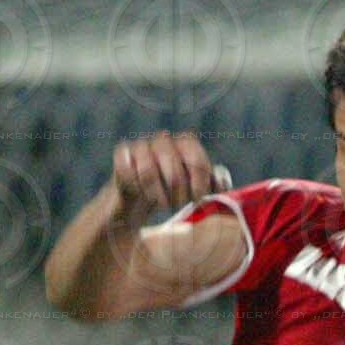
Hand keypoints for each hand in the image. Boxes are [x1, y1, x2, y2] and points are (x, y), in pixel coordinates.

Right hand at [111, 131, 227, 223]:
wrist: (137, 203)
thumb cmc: (171, 193)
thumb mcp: (195, 190)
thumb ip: (212, 184)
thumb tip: (223, 184)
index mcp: (185, 143)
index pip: (194, 153)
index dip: (198, 177)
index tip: (198, 198)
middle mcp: (163, 140)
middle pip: (173, 164)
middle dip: (178, 189)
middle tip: (178, 204)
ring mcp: (140, 145)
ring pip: (149, 171)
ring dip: (157, 194)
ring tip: (162, 203)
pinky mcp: (121, 155)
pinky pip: (127, 172)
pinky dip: (137, 189)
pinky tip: (141, 195)